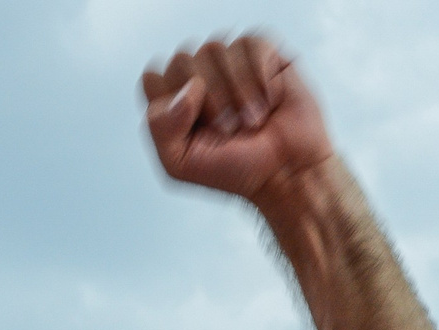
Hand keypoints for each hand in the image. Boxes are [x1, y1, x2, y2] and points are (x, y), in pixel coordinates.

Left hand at [142, 34, 331, 209]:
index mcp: (173, 97)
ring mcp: (229, 60)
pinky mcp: (263, 52)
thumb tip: (190, 87)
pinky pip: (249, 45)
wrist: (286, 174)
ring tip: (252, 121)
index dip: (172, 106)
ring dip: (235, 94)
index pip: (152, 79)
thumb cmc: (235, 170)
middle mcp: (198, 73)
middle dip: (207, 103)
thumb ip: (160, 127)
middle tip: (228, 131)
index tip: (195, 133)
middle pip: (181, 60)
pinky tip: (269, 101)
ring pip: (214, 49)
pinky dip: (259, 79)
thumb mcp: (180, 163)